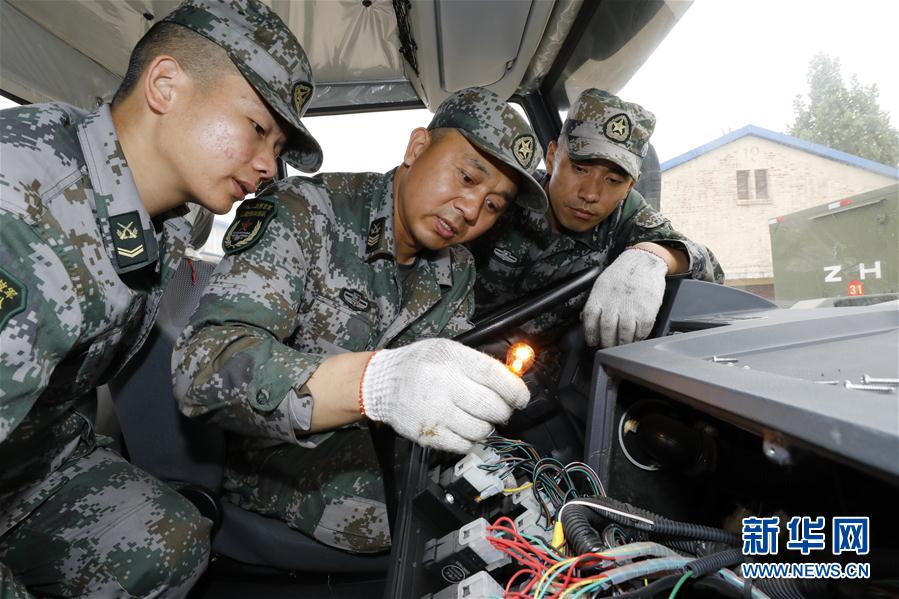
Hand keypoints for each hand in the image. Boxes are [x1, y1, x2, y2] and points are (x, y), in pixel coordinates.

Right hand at [360, 338, 529, 452]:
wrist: (382, 383)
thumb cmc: (420, 364)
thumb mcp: (449, 350)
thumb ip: (479, 364)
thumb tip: (512, 379)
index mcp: (451, 359)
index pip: (493, 376)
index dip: (514, 390)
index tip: (521, 398)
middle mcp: (443, 384)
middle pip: (491, 406)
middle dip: (503, 411)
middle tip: (500, 409)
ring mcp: (435, 411)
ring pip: (480, 429)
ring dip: (487, 427)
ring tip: (479, 418)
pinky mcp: (429, 433)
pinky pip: (463, 444)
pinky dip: (471, 440)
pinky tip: (465, 428)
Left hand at [582, 248, 667, 347]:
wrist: (643, 261)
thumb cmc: (622, 272)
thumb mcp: (601, 284)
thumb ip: (596, 302)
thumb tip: (588, 319)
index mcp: (599, 298)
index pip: (590, 322)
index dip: (590, 335)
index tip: (593, 341)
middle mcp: (613, 305)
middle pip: (607, 332)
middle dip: (607, 342)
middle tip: (609, 345)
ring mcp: (630, 310)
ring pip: (624, 336)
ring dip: (622, 343)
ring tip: (622, 344)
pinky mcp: (646, 313)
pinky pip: (641, 332)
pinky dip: (638, 338)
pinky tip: (635, 337)